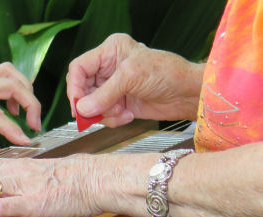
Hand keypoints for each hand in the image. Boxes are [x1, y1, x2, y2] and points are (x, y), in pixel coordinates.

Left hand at [0, 62, 41, 154]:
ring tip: (27, 115)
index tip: (26, 143)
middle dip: (29, 104)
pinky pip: (3, 76)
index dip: (13, 130)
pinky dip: (15, 88)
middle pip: (12, 84)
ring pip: (10, 74)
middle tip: (35, 127)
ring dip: (24, 91)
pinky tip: (13, 109)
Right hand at [67, 33, 203, 126]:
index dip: (74, 87)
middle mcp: (109, 68)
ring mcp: (114, 87)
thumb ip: (104, 94)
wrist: (187, 94)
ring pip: (92, 105)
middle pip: (82, 89)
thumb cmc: (167, 73)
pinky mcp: (119, 103)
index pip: (79, 68)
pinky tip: (128, 115)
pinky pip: (104, 115)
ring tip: (121, 111)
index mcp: (110, 51)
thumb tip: (82, 109)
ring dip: (104, 113)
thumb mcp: (131, 77)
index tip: (77, 104)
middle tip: (94, 114)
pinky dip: (113, 119)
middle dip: (90, 104)